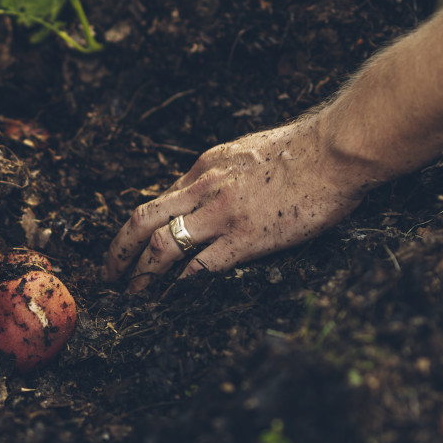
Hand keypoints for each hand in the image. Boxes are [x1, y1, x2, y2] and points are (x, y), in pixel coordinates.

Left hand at [103, 114, 367, 291]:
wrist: (336, 149)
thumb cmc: (305, 149)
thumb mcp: (249, 151)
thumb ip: (225, 173)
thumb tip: (214, 191)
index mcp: (206, 166)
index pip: (162, 199)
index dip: (142, 228)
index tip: (134, 246)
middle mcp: (204, 188)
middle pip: (143, 221)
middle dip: (118, 251)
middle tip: (107, 274)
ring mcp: (222, 215)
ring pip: (162, 246)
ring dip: (141, 274)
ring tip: (131, 293)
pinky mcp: (246, 239)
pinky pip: (201, 265)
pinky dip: (182, 281)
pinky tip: (174, 294)